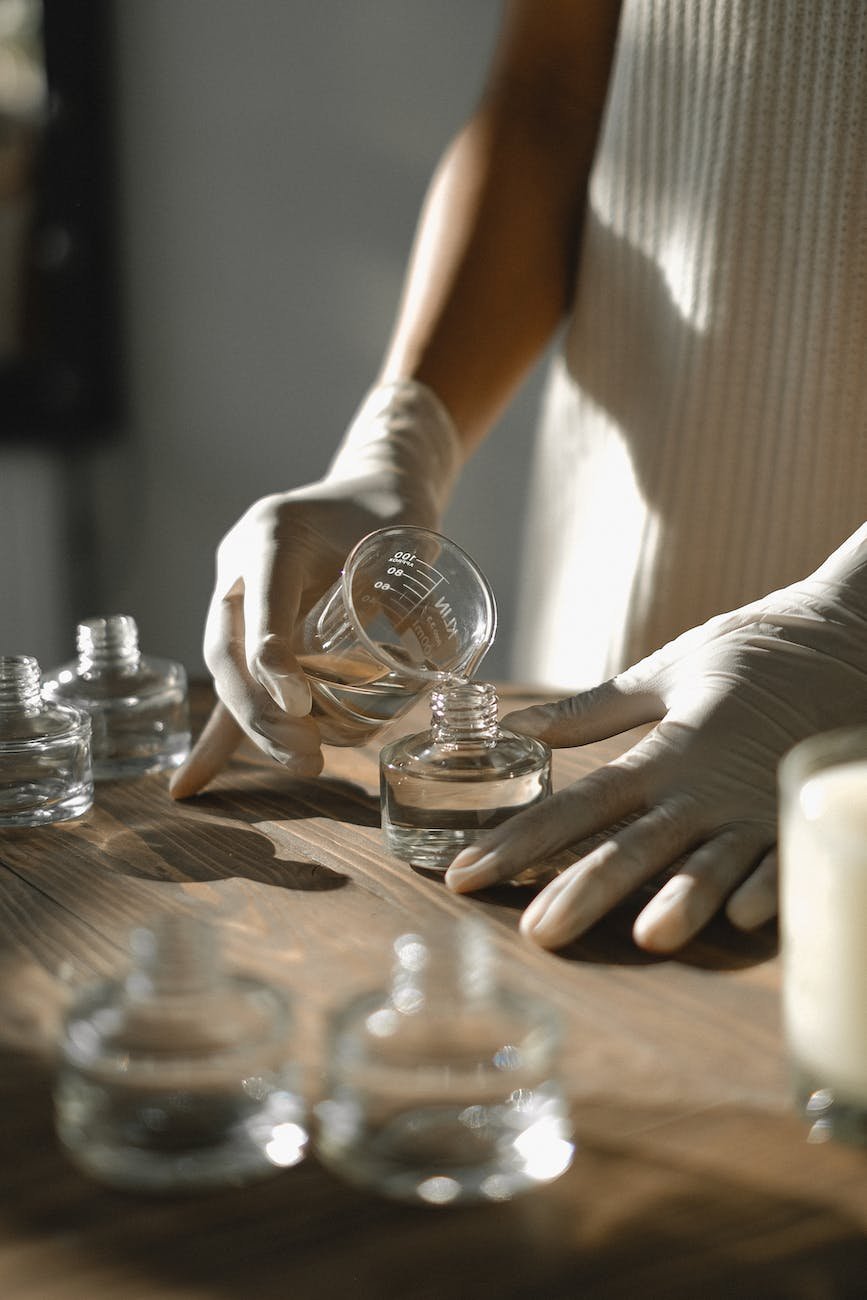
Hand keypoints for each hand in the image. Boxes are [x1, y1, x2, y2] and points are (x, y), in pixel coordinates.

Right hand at [170, 382, 460, 796]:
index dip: (272, 655)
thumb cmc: (391, 509)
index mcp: (271, 533)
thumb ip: (408, 589)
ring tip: (304, 763)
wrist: (369, 490)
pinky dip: (221, 735)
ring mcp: (236, 598)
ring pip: (229, 674)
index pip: (262, 602)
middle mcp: (240, 565)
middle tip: (308, 753)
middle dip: (262, 711)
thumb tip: (428, 661)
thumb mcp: (406, 536)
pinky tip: (192, 784)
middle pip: (229, 649)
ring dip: (257, 728)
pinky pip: (234, 684)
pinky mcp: (247, 629)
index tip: (299, 704)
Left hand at [445, 527, 866, 951]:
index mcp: (663, 751)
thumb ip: (592, 710)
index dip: (518, 842)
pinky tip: (746, 917)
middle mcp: (703, 788)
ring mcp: (757, 807)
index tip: (465, 876)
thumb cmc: (751, 652)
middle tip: (535, 934)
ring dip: (682, 898)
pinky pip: (787, 858)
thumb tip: (518, 726)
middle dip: (583, 891)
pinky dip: (771, 885)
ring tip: (648, 936)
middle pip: (632, 846)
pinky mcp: (802, 815)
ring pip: (711, 863)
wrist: (848, 637)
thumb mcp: (665, 671)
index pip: (576, 806)